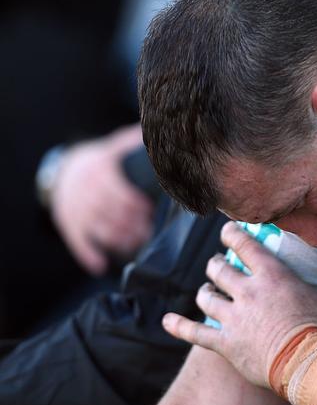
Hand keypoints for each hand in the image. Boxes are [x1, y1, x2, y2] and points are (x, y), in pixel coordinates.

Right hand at [50, 124, 153, 274]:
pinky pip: (78, 241)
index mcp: (101, 169)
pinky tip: (101, 265)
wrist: (64, 168)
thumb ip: (136, 144)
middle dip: (133, 225)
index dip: (137, 204)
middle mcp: (85, 188)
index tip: (151, 211)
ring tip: (137, 243)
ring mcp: (75, 207)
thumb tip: (166, 138)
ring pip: (99, 230)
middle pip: (112, 214)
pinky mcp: (68, 222)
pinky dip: (88, 255)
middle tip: (150, 231)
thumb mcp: (117, 147)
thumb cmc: (102, 160)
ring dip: (119, 241)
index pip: (121, 191)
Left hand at [162, 221, 316, 387]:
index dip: (232, 233)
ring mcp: (232, 317)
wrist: (307, 365)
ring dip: (205, 292)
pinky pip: (194, 332)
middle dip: (216, 264)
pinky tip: (167, 321)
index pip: (245, 244)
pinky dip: (179, 326)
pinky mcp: (224, 343)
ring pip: (206, 297)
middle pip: (219, 269)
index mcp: (272, 276)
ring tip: (206, 291)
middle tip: (218, 265)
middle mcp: (247, 291)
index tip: (227, 230)